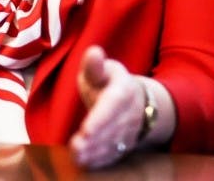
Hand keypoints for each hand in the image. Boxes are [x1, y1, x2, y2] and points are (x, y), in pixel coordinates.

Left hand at [69, 45, 145, 168]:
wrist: (137, 101)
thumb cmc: (110, 83)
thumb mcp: (104, 70)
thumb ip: (94, 66)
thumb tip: (93, 52)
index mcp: (122, 91)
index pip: (112, 106)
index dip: (100, 119)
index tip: (86, 130)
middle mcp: (128, 114)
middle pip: (111, 129)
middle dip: (94, 140)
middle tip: (76, 146)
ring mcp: (128, 132)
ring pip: (112, 144)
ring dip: (94, 152)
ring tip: (77, 156)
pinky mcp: (123, 145)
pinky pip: (112, 155)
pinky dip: (99, 161)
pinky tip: (83, 163)